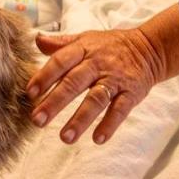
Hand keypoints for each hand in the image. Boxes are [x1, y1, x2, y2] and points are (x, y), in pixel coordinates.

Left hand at [26, 28, 163, 145]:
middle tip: (37, 120)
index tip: (30, 93)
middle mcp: (98, 63)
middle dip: (55, 102)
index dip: (45, 76)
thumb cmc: (110, 46)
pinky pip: (120, 110)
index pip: (61, 61)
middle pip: (74, 83)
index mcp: (83, 49)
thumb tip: (36, 40)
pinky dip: (110, 124)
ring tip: (64, 137)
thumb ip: (60, 43)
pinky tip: (97, 139)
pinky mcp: (131, 93)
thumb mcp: (85, 39)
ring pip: (96, 99)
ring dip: (80, 119)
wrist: (148, 48)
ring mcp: (115, 79)